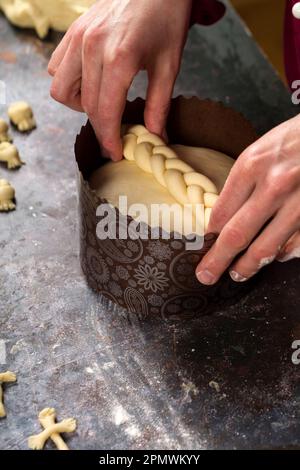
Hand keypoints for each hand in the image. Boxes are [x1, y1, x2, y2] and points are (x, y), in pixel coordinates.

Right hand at [48, 0, 191, 159]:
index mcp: (119, 59)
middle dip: (99, 127)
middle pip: (85, 105)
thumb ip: (159, 104)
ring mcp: (78, 38)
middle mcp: (92, 48)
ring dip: (78, 104)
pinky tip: (90, 82)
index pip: (104, 113)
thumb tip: (155, 136)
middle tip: (115, 133)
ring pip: (60, 88)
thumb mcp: (169, 64)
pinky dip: (69, 81)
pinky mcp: (73, 31)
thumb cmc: (167, 16)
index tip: (115, 153)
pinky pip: (57, 67)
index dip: (109, 139)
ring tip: (101, 104)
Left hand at [196, 114, 299, 284]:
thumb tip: (226, 218)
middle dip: (217, 261)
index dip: (209, 236)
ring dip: (248, 266)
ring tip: (238, 273)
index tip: (204, 246)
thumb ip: (244, 183)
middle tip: (206, 275)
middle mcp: (273, 186)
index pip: (220, 212)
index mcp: (252, 166)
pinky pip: (294, 246)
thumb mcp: (262, 150)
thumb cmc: (297, 139)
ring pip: (265, 249)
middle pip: (236, 236)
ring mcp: (298, 204)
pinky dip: (282, 255)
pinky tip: (274, 256)